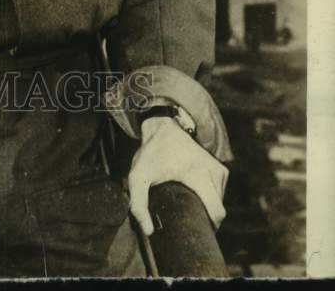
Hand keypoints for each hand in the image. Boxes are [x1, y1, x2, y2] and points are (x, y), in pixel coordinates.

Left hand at [128, 116, 227, 236]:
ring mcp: (220, 169)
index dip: (209, 226)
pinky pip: (220, 193)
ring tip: (188, 200)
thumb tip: (149, 231)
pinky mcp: (221, 168)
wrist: (163, 127)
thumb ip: (138, 204)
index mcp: (198, 174)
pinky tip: (196, 193)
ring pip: (220, 202)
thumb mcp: (138, 177)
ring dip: (207, 206)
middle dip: (206, 218)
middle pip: (218, 210)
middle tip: (185, 215)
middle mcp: (213, 171)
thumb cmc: (150, 153)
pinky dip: (210, 197)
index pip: (217, 212)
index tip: (193, 228)